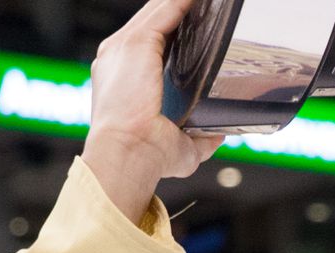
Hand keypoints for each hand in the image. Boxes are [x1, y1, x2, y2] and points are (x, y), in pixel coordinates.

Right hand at [80, 0, 224, 221]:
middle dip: (180, 13)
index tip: (197, 30)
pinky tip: (202, 1)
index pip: (150, 44)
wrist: (129, 154)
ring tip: (208, 3)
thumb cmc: (146, 156)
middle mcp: (118, 58)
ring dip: (184, 5)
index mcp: (122, 79)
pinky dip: (184, 3)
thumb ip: (198, 137)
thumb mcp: (179, 145)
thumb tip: (217, 135)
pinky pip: (165, 10)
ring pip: (158, 12)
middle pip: (153, 21)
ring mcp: (124, 47)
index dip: (174, 33)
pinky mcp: (137, 42)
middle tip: (209, 10)